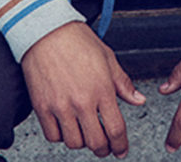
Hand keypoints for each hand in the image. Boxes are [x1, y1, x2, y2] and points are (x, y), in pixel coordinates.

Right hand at [21, 21, 145, 157]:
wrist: (45, 30)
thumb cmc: (76, 40)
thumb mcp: (107, 57)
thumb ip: (123, 83)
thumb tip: (139, 100)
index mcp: (102, 89)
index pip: (116, 129)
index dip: (121, 145)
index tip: (121, 150)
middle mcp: (82, 102)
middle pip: (96, 143)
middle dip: (104, 149)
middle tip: (106, 146)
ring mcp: (61, 106)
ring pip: (74, 143)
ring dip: (82, 142)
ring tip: (85, 132)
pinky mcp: (42, 107)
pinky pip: (53, 136)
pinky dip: (61, 136)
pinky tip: (66, 126)